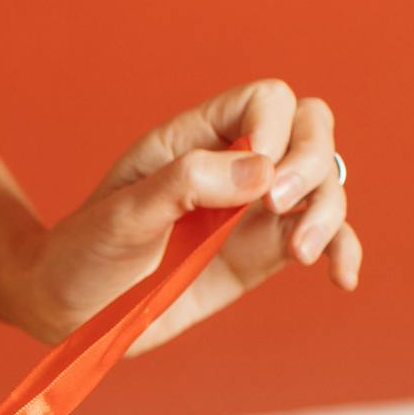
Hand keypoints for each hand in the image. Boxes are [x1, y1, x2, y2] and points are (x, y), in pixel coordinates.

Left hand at [24, 79, 362, 354]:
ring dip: (328, 211)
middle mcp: (232, 168)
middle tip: (276, 205)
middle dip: (312, 161)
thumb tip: (262, 172)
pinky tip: (341, 277)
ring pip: (324, 184)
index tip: (258, 173)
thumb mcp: (121, 215)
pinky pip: (321, 239)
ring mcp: (252, 212)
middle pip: (310, 130)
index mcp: (193, 141)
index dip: (275, 126)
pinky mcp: (261, 255)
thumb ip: (185, 186)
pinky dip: (342, 250)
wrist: (71, 315)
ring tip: (300, 253)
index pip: (264, 100)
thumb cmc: (84, 255)